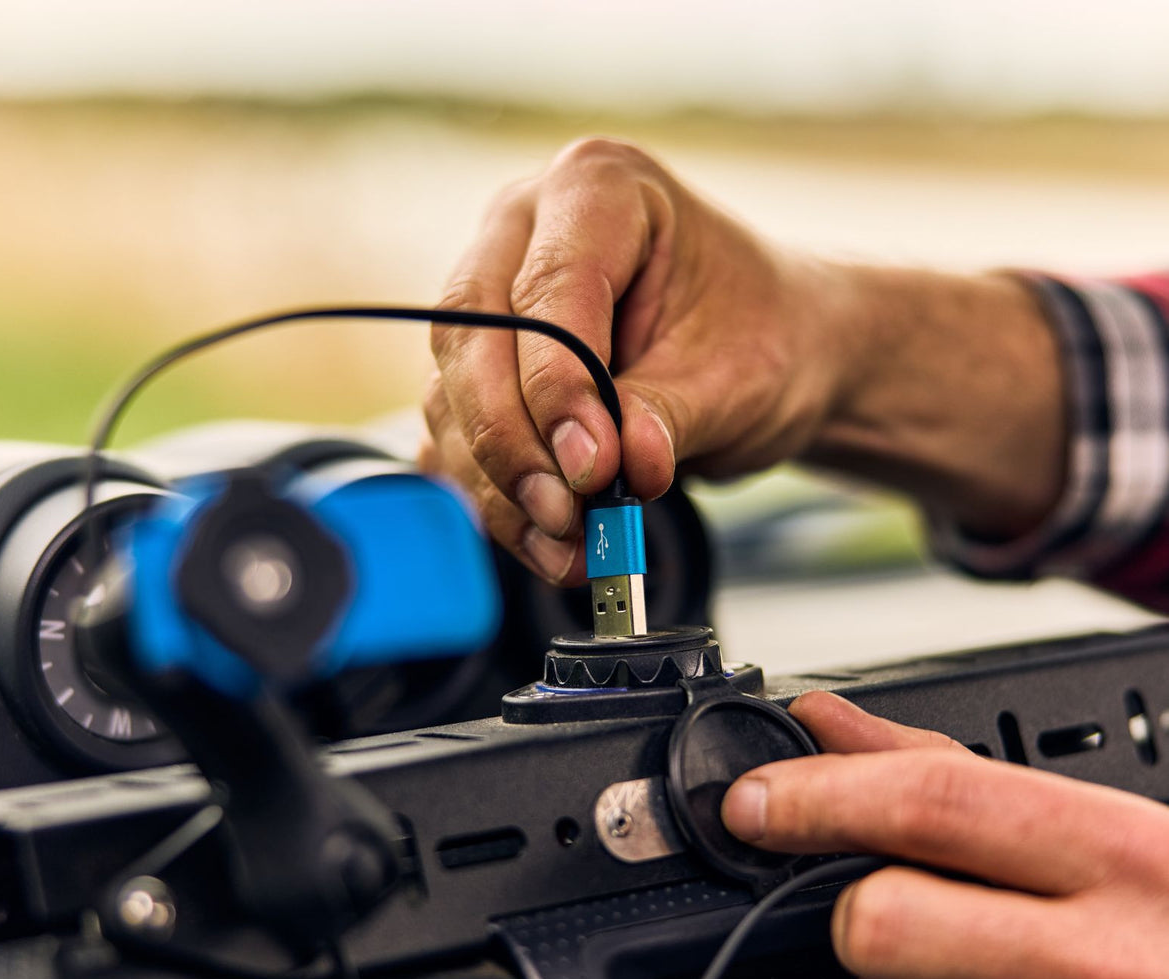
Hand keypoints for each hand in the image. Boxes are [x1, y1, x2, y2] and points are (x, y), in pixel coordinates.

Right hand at [420, 138, 855, 583]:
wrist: (768, 352)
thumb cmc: (759, 336)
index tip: (592, 468)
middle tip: (563, 516)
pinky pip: (457, 434)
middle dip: (512, 442)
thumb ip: (667, 416)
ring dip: (499, 485)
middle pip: (473, 336)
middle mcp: (525, 229)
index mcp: (598, 188)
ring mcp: (493, 296)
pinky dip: (493, 497)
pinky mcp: (482, 366)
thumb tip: (613, 467)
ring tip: (565, 549)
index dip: (557, 387)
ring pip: (454, 394)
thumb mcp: (736, 376)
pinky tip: (542, 542)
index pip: (549, 289)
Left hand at [722, 691, 1168, 978]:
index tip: (758, 802)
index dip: (814, 794)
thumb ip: (947, 775)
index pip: (927, 807)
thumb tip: (824, 727)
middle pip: (873, 924)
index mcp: (1123, 859)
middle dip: (862, 912)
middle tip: (907, 912)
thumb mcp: (1107, 828)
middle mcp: (1110, 973)